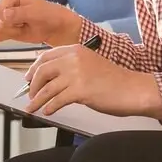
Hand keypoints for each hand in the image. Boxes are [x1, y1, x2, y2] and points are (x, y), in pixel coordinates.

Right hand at [0, 0, 82, 45]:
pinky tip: (16, 31)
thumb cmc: (48, 16)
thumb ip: (19, 13)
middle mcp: (2, 1)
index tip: (23, 20)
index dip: (9, 21)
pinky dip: (5, 36)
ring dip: (9, 32)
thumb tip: (3, 15)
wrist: (54, 27)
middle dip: (10, 27)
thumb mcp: (35, 13)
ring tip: (21, 26)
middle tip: (24, 23)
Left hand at [23, 44, 161, 118]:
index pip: (45, 56)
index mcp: (76, 50)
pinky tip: (48, 112)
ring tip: (32, 108)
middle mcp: (74, 59)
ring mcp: (76, 74)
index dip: (33, 69)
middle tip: (29, 96)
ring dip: (37, 100)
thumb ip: (71, 67)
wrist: (133, 89)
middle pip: (42, 71)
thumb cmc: (114, 80)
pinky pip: (57, 100)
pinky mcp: (80, 90)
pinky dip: (50, 107)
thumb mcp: (90, 65)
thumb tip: (50, 77)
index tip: (27, 78)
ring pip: (47, 88)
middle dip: (32, 86)